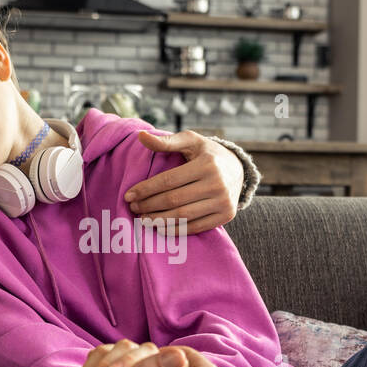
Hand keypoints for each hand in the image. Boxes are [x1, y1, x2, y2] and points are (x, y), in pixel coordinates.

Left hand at [122, 131, 242, 234]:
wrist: (238, 169)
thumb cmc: (207, 154)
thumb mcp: (190, 141)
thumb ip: (166, 141)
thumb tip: (140, 136)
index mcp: (207, 164)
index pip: (169, 180)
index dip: (146, 189)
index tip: (128, 195)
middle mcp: (217, 184)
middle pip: (174, 200)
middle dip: (149, 206)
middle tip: (133, 208)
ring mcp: (223, 202)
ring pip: (183, 216)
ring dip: (159, 220)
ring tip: (143, 219)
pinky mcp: (227, 215)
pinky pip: (196, 227)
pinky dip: (176, 230)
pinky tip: (160, 228)